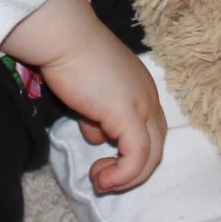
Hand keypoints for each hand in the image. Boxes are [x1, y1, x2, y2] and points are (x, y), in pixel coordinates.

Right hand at [0, 0, 163, 189]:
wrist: (64, 38)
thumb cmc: (70, 57)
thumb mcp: (87, 93)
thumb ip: (95, 114)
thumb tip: (96, 133)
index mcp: (142, 88)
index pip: (149, 130)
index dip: (130, 153)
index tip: (102, 161)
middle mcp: (150, 97)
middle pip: (156, 147)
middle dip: (132, 171)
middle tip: (105, 179)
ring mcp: (143, 106)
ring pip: (151, 156)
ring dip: (127, 178)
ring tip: (101, 182)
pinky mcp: (130, 116)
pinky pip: (136, 157)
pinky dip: (123, 175)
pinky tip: (103, 179)